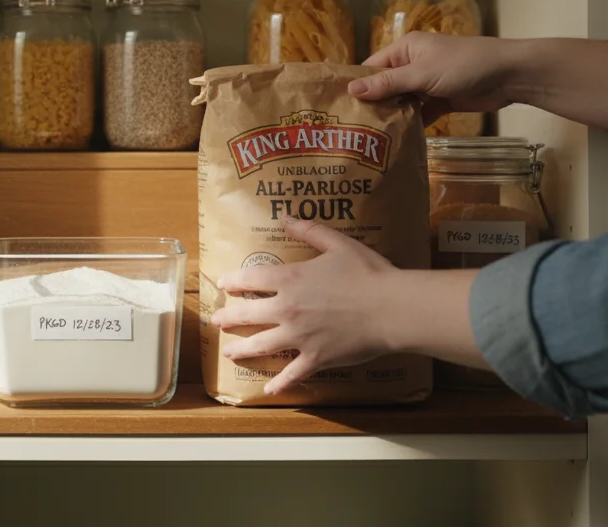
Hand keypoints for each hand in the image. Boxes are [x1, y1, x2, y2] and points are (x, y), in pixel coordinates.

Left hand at [207, 217, 397, 395]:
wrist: (391, 309)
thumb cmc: (368, 273)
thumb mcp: (338, 244)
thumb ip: (309, 231)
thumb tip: (284, 217)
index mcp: (290, 280)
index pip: (250, 279)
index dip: (234, 281)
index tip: (223, 284)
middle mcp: (287, 309)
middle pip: (247, 315)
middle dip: (228, 318)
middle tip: (216, 322)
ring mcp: (299, 337)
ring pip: (261, 346)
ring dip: (241, 350)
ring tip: (228, 352)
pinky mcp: (316, 358)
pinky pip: (292, 373)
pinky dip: (279, 384)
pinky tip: (268, 390)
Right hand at [348, 33, 516, 124]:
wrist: (509, 75)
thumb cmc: (463, 65)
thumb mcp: (421, 74)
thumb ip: (387, 84)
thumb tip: (350, 90)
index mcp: (405, 49)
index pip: (372, 67)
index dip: (357, 85)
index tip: (339, 108)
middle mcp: (413, 64)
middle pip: (385, 86)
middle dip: (373, 105)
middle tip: (351, 130)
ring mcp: (427, 83)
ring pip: (402, 102)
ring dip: (392, 117)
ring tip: (371, 139)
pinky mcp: (441, 100)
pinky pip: (420, 113)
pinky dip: (412, 124)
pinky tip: (398, 140)